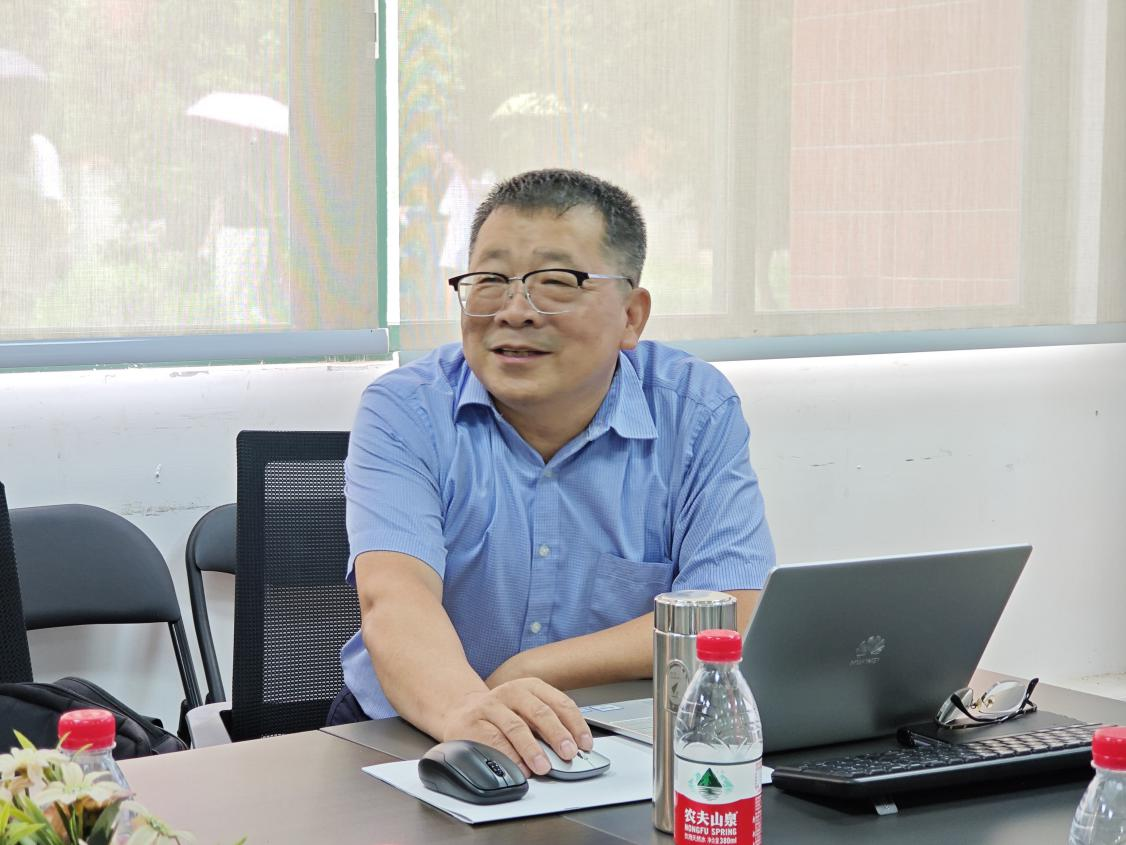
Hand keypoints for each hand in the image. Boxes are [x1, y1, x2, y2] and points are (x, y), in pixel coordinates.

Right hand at [440, 678, 593, 776]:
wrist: (459, 710)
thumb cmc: (501, 714)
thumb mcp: (525, 710)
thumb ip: (546, 726)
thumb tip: (572, 749)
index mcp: (529, 686)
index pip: (559, 702)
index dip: (574, 724)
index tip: (584, 743)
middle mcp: (511, 692)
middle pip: (539, 712)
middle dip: (557, 734)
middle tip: (568, 753)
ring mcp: (490, 706)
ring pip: (516, 726)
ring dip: (532, 749)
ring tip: (544, 766)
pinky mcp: (472, 723)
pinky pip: (493, 740)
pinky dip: (509, 756)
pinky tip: (519, 767)